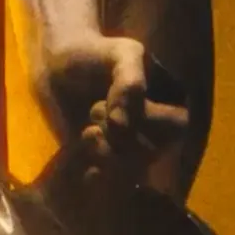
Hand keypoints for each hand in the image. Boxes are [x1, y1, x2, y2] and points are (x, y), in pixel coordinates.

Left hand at [35, 32, 188, 183]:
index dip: (147, 120)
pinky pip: (109, 181)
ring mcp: (130, 150)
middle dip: (120, 135)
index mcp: (171, 104)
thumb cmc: (96, 53)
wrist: (58, 63)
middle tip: (94, 110)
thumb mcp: (122, 53)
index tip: (112, 102)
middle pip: (151, 153)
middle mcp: (156, 132)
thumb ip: (130, 81)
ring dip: (105, 152)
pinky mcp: (105, 163)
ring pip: (131, 171)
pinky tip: (80, 149)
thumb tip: (122, 124)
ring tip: (87, 129)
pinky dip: (94, 171)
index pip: (176, 127)